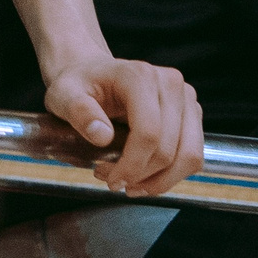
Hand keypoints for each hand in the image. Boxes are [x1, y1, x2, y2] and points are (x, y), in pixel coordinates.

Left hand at [42, 56, 203, 196]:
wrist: (92, 73)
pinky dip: (171, 175)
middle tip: (112, 181)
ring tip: (130, 184)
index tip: (111, 180)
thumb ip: (79, 113)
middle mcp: (170, 83)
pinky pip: (192, 156)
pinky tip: (145, 176)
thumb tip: (102, 136)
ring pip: (189, 157)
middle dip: (141, 175)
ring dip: (160, 181)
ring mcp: (186, 98)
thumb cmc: (78, 85)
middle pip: (168, 150)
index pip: (148, 133)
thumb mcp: (64, 95)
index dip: (132, 166)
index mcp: (139, 76)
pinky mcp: (192, 113)